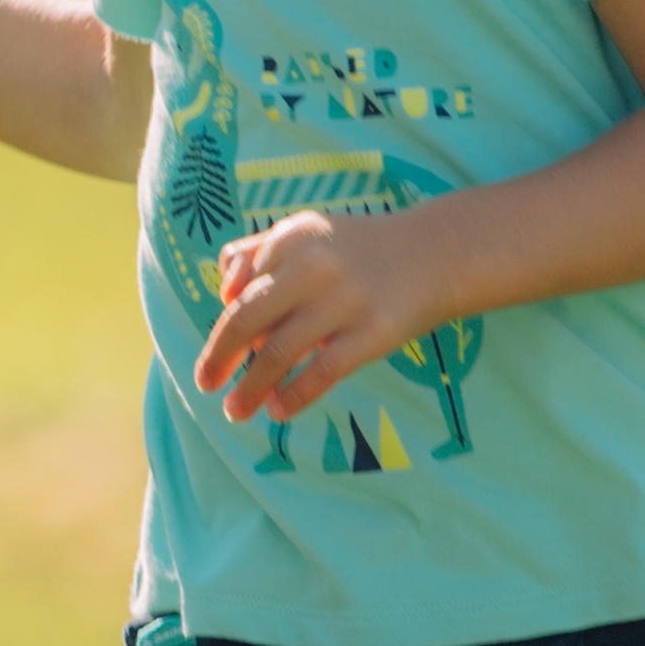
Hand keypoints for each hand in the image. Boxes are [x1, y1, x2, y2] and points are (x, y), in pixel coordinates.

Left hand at [193, 210, 444, 424]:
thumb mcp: (309, 234)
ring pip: (278, 352)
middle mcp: (314, 265)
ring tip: (235, 411)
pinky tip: (278, 411)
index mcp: (293, 238)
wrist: (439, 252)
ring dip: (250, 387)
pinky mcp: (374, 332)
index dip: (225, 324)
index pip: (239, 287)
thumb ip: (259, 252)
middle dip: (219, 357)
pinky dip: (294, 396)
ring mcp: (345, 300)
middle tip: (205, 384)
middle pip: (247, 318)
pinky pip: (322, 372)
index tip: (219, 352)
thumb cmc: (361, 250)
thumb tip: (223, 290)